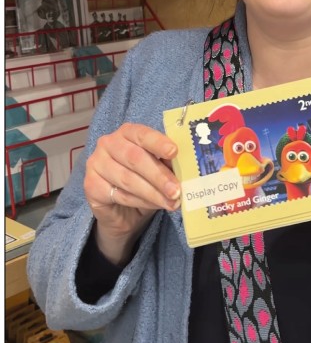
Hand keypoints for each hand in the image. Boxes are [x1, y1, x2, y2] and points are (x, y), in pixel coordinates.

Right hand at [83, 123, 180, 265]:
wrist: (123, 210)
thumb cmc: (145, 180)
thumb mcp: (159, 168)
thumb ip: (167, 163)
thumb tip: (188, 167)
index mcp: (128, 133)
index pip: (142, 134)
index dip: (158, 142)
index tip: (174, 152)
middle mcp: (108, 144)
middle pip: (135, 158)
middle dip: (159, 176)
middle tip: (177, 190)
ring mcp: (96, 164)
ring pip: (128, 179)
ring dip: (153, 193)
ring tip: (172, 202)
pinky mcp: (90, 185)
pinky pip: (120, 195)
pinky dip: (141, 201)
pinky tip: (156, 205)